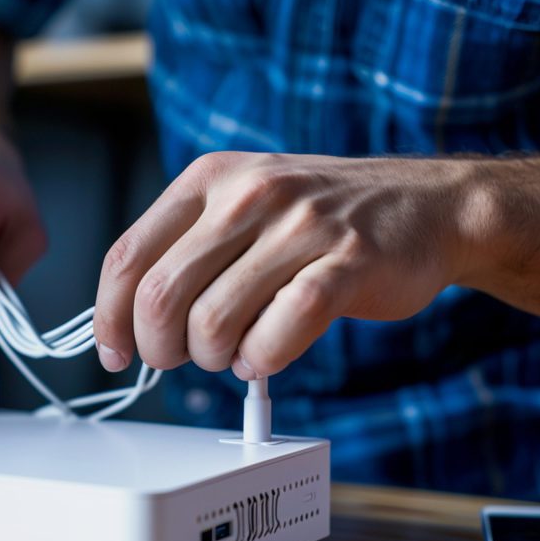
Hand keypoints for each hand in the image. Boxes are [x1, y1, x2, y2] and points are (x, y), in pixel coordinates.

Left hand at [93, 151, 483, 379]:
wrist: (429, 204)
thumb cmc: (324, 217)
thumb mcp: (245, 205)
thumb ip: (188, 248)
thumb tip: (130, 318)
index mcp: (210, 179)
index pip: (127, 256)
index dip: (110, 317)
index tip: (116, 352)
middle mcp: (250, 194)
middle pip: (161, 297)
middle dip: (161, 349)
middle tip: (183, 359)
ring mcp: (300, 227)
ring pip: (213, 324)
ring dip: (215, 359)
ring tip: (236, 352)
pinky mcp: (346, 265)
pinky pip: (276, 336)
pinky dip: (261, 361)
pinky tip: (267, 354)